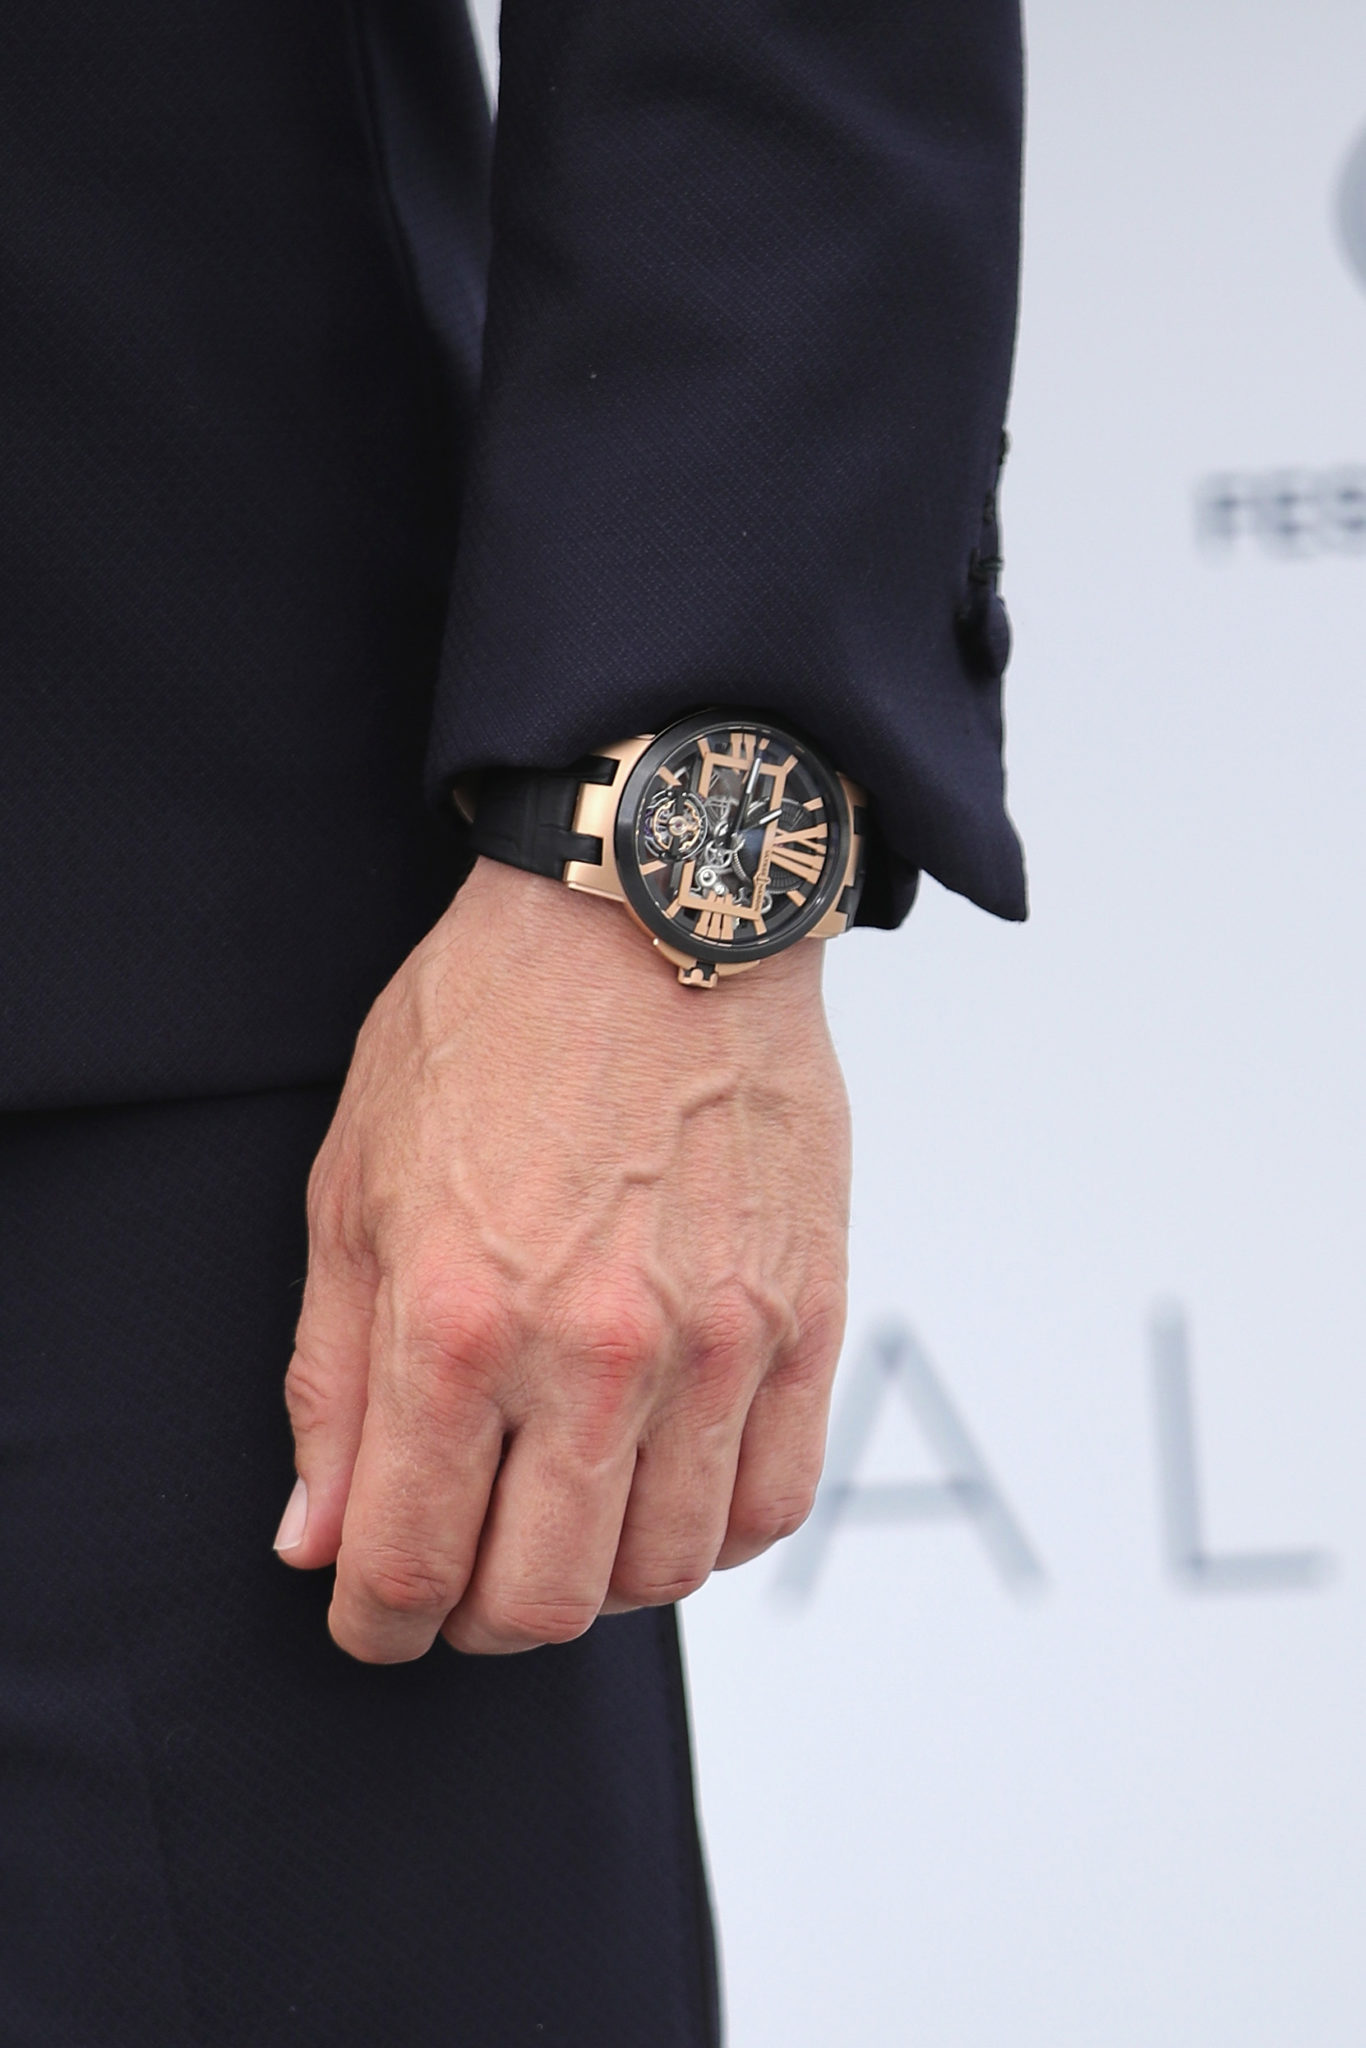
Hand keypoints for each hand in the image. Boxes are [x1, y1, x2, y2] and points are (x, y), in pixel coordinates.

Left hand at [275, 857, 850, 1662]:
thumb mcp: (353, 1188)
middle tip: (462, 1572)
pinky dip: (713, 1532)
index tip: (372, 1615)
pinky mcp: (805, 1317)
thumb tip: (317, 1541)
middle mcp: (592, 1352)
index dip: (375, 1624)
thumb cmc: (488, 1029)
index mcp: (455, 1321)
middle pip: (542, 1602)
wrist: (652, 915)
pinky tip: (665, 1485)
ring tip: (565, 1514)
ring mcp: (715, 1341)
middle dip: (478, 1620)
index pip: (408, 1564)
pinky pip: (772, 1501)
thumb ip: (332, 1381)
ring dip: (598, 1580)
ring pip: (662, 1573)